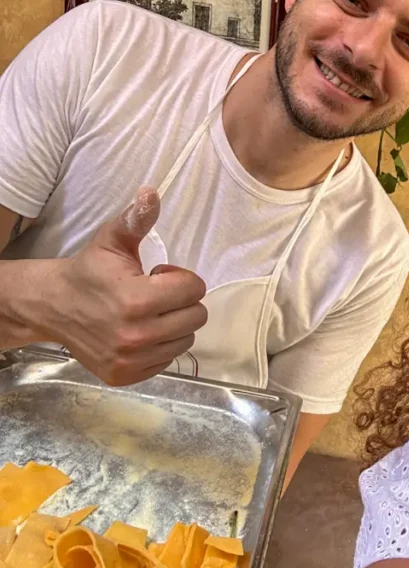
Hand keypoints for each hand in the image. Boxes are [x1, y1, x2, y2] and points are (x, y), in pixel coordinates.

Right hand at [48, 187, 207, 384]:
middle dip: (182, 301)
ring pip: (185, 340)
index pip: (194, 289)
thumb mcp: (113, 240)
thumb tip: (151, 191)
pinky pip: (167, 360)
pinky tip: (140, 331)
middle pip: (196, 316)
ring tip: (147, 313)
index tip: (157, 275)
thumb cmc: (90, 271)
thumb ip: (137, 219)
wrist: (53, 306)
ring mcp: (131, 360)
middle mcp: (137, 335)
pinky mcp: (126, 376)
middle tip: (154, 294)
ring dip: (174, 324)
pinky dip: (161, 346)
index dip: (180, 278)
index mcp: (137, 300)